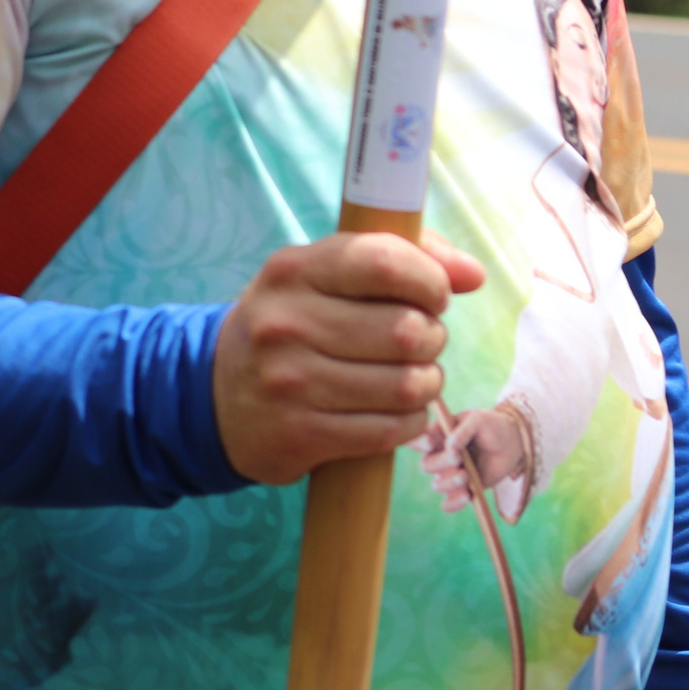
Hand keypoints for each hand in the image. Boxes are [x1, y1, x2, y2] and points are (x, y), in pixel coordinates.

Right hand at [213, 230, 485, 484]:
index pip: (384, 261)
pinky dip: (408, 421)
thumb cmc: (292, 325)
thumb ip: (401, 256)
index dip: (430, 279)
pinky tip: (390, 410)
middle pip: (408, 330)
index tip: (432, 294)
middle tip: (417, 342)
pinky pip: (392, 429)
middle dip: (432, 338)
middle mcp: (285, 323)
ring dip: (425, 384)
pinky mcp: (301, 433)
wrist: (215, 395)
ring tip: (406, 377)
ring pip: (408, 385)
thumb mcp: (323, 276)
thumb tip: (473, 274)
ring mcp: (290, 381)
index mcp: (292, 271)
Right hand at [419, 404, 530, 518]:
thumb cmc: (491, 426)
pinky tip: (466, 496)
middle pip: (427, 465)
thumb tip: (450, 447)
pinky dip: (454, 503)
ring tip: (466, 476)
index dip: (418, 443)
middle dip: (441, 463)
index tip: (430, 442)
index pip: (417, 440)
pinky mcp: (465, 488)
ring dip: (450, 482)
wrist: (512, 442)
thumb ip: (463, 431)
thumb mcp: (478, 420)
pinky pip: (450, 502)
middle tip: (458, 458)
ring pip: (438, 485)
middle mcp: (440, 456)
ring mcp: (452, 473)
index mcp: (437, 436)